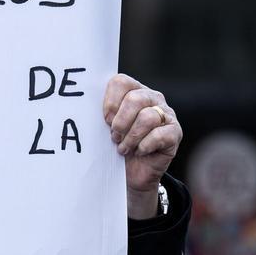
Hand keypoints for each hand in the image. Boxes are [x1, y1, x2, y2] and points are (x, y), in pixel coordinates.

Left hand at [102, 74, 181, 219]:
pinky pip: (160, 135)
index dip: (109, 102)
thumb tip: (81, 105)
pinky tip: (138, 152)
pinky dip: (144, 146)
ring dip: (131, 137)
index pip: (120, 82)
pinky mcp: (175, 132)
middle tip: (114, 136)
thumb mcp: (103, 126)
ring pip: (147, 117)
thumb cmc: (114, 144)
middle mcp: (152, 98)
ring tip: (123, 148)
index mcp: (132, 90)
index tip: (104, 120)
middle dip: (120, 122)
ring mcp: (166, 114)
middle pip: (135, 99)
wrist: (131, 173)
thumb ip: (99, 111)